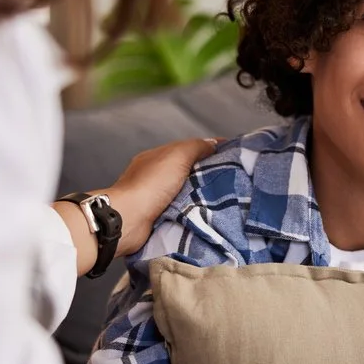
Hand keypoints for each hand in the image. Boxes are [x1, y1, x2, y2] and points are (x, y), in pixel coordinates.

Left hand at [105, 137, 220, 256]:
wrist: (129, 219)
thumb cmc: (151, 184)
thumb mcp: (176, 156)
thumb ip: (195, 147)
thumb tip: (212, 143)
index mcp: (157, 157)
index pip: (188, 149)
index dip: (210, 149)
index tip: (232, 153)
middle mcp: (155, 176)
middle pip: (188, 171)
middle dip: (208, 173)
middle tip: (233, 178)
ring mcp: (155, 197)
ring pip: (186, 191)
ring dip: (202, 194)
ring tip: (225, 198)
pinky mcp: (158, 217)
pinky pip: (181, 210)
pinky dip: (193, 210)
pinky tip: (208, 213)